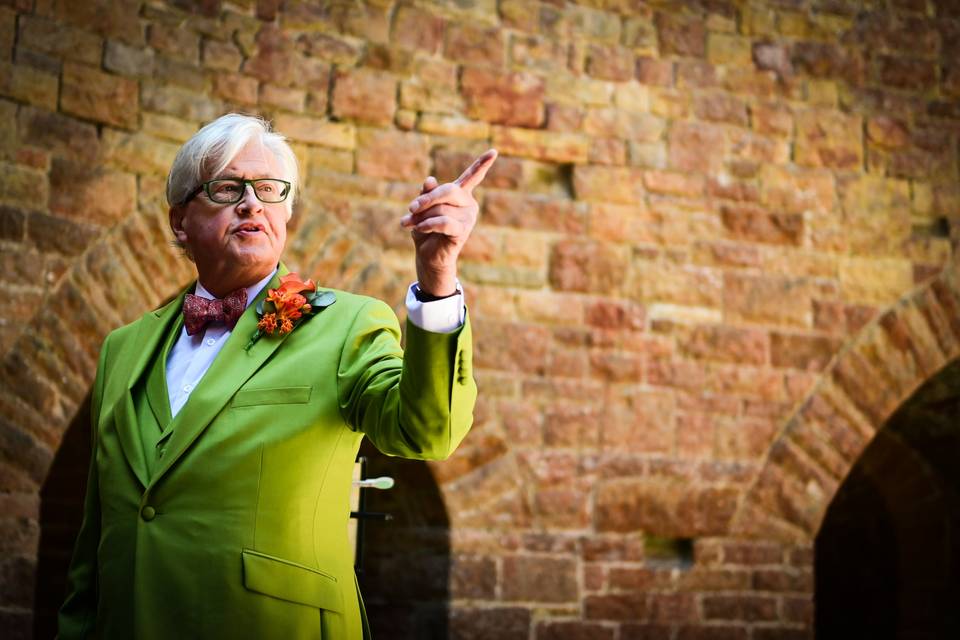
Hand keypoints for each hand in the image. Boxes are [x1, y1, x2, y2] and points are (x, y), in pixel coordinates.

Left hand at [401, 149, 497, 296]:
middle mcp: (468, 203)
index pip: (472, 176)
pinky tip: (420, 229)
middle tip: (410, 208)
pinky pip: (443, 222)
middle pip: (448, 190)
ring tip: (411, 224)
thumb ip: (426, 193)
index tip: (494, 151)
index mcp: (460, 194)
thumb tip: (430, 180)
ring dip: (422, 217)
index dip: (482, 164)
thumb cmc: (425, 228)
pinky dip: (428, 224)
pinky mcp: (463, 230)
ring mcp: (468, 217)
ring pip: (441, 208)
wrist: (428, 254)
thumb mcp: (422, 207)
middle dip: (426, 199)